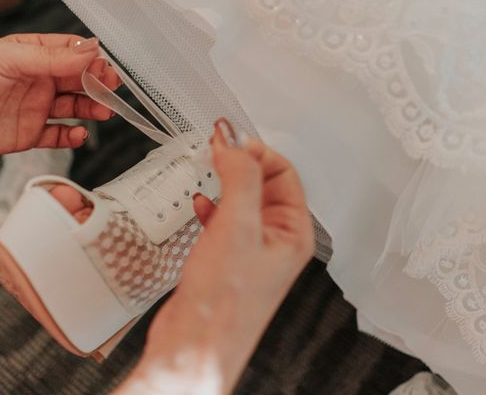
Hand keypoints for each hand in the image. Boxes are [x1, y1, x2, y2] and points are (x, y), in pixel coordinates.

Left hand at [0, 33, 119, 160]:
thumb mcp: (6, 58)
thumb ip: (51, 57)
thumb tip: (90, 50)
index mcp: (29, 54)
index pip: (70, 53)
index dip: (90, 60)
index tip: (104, 67)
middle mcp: (34, 80)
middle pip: (77, 81)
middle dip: (97, 85)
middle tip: (110, 91)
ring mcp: (32, 108)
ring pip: (73, 108)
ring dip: (90, 109)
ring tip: (101, 112)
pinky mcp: (26, 135)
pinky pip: (57, 136)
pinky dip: (72, 136)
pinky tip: (77, 133)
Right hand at [117, 119, 313, 394]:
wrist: (192, 346)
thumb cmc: (224, 305)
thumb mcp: (236, 227)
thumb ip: (238, 177)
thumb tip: (234, 140)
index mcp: (293, 232)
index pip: (283, 173)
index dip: (257, 152)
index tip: (229, 139)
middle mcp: (275, 240)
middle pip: (262, 184)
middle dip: (239, 164)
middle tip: (215, 150)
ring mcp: (250, 250)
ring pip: (240, 200)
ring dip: (223, 184)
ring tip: (206, 171)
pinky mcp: (225, 259)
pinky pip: (223, 220)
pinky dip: (211, 206)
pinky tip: (199, 204)